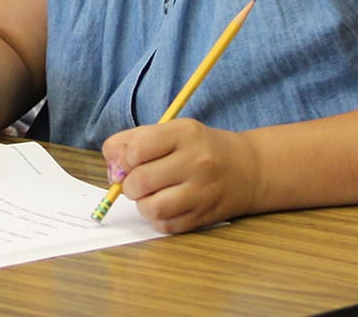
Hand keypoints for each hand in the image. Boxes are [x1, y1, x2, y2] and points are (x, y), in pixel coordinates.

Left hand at [101, 118, 261, 233]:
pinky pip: (166, 225)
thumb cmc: (200, 148)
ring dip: (142, 204)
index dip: (123, 159)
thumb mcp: (172, 130)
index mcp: (184, 134)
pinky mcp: (204, 216)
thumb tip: (111, 165)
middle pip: (140, 181)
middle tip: (136, 181)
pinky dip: (157, 218)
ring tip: (150, 195)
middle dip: (128, 184)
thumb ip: (134, 140)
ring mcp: (202, 192)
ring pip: (151, 207)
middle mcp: (196, 162)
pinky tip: (165, 205)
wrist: (246, 169)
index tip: (129, 161)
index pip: (136, 150)